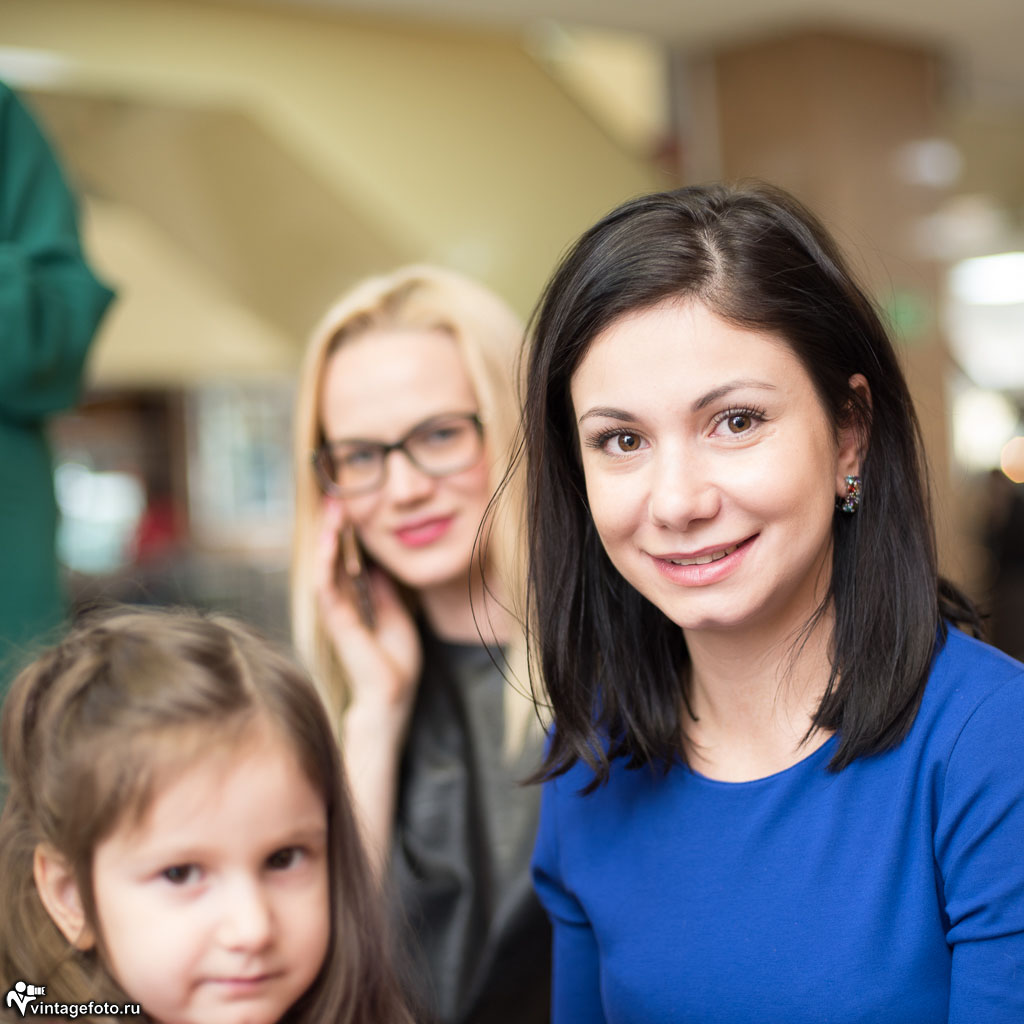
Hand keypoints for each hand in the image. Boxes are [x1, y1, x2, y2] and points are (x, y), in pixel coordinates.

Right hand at [315, 497, 421, 738]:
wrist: (392, 696)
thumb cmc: (394, 662)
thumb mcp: (395, 616)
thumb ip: (383, 592)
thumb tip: (375, 566)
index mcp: (354, 601)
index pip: (343, 560)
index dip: (343, 534)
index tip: (348, 506)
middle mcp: (340, 603)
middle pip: (330, 558)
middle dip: (331, 527)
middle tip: (335, 498)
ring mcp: (335, 612)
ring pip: (323, 566)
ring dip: (325, 537)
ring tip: (331, 510)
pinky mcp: (337, 621)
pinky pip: (326, 585)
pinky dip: (326, 562)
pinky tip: (330, 540)